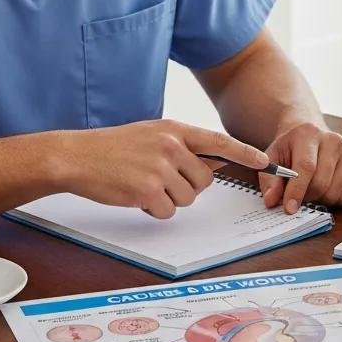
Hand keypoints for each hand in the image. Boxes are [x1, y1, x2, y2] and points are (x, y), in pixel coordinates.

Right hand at [56, 120, 269, 218]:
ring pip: (187, 198)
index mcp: (174, 130)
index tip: (264, 161)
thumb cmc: (114, 148)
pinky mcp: (147, 190)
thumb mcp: (152, 135)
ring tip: (143, 184)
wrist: (77, 156)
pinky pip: (167, 211)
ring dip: (168, 199)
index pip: (218, 141)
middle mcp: (171, 146)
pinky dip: (154, 209)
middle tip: (161, 180)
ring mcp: (159, 168)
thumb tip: (213, 160)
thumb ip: (182, 146)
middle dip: (188, 186)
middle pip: (204, 180)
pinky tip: (135, 195)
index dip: (244, 152)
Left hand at [258, 123, 341, 212]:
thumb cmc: (290, 148)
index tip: (289, 209)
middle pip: (321, 183)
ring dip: (319, 200)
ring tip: (310, 188)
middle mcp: (333, 140)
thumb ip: (269, 180)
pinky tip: (324, 187)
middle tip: (297, 195)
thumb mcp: (272, 158)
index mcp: (309, 134)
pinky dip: (332, 200)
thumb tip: (271, 200)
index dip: (297, 190)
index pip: (306, 166)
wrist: (309, 134)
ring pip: (334, 193)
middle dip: (306, 197)